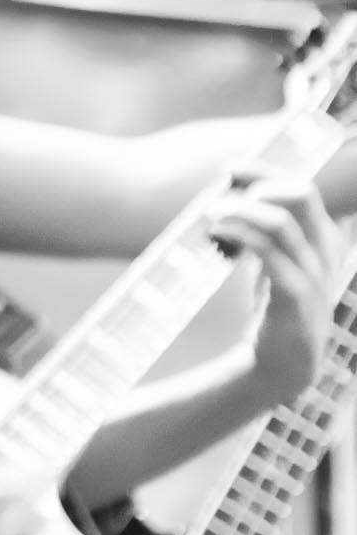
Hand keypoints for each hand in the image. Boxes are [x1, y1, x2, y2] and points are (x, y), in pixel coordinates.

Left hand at [209, 169, 344, 405]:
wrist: (283, 365)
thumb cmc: (278, 309)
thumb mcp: (278, 262)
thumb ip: (267, 233)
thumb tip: (233, 198)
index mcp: (324, 240)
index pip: (303, 189)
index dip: (267, 172)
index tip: (231, 169)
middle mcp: (325, 253)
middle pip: (302, 195)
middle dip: (260, 184)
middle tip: (224, 193)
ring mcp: (314, 276)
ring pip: (280, 222)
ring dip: (240, 210)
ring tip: (209, 214)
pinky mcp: (295, 298)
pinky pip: (269, 255)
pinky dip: (240, 235)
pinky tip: (217, 233)